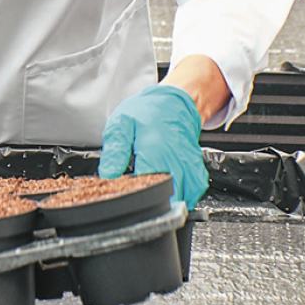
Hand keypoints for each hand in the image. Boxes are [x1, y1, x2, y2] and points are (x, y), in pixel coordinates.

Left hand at [98, 84, 208, 208]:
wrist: (174, 104)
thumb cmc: (146, 113)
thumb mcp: (121, 125)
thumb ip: (115, 152)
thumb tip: (108, 175)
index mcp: (155, 149)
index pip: (146, 186)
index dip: (132, 195)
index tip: (122, 193)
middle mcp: (177, 161)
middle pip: (166, 197)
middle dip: (148, 200)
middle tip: (135, 190)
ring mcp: (190, 168)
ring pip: (180, 199)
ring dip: (165, 200)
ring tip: (149, 187)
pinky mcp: (197, 173)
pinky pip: (191, 194)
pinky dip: (178, 196)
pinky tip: (165, 186)